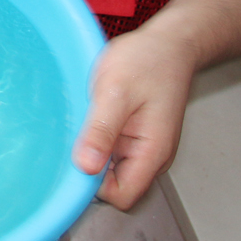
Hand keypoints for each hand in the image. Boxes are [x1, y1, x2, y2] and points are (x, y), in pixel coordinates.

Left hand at [74, 25, 196, 209]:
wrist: (169, 44)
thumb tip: (86, 167)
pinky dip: (95, 144)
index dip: (93, 187)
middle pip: (115, 188)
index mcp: (152, 153)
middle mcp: (151, 157)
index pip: (122, 196)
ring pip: (109, 172)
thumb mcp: (116, 92)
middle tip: (74, 139)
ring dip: (91, 155)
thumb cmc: (147, 62)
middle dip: (89, 172)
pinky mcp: (133, 138)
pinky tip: (89, 121)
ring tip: (84, 125)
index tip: (72, 162)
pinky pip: (110, 154)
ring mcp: (142, 149)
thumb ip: (102, 131)